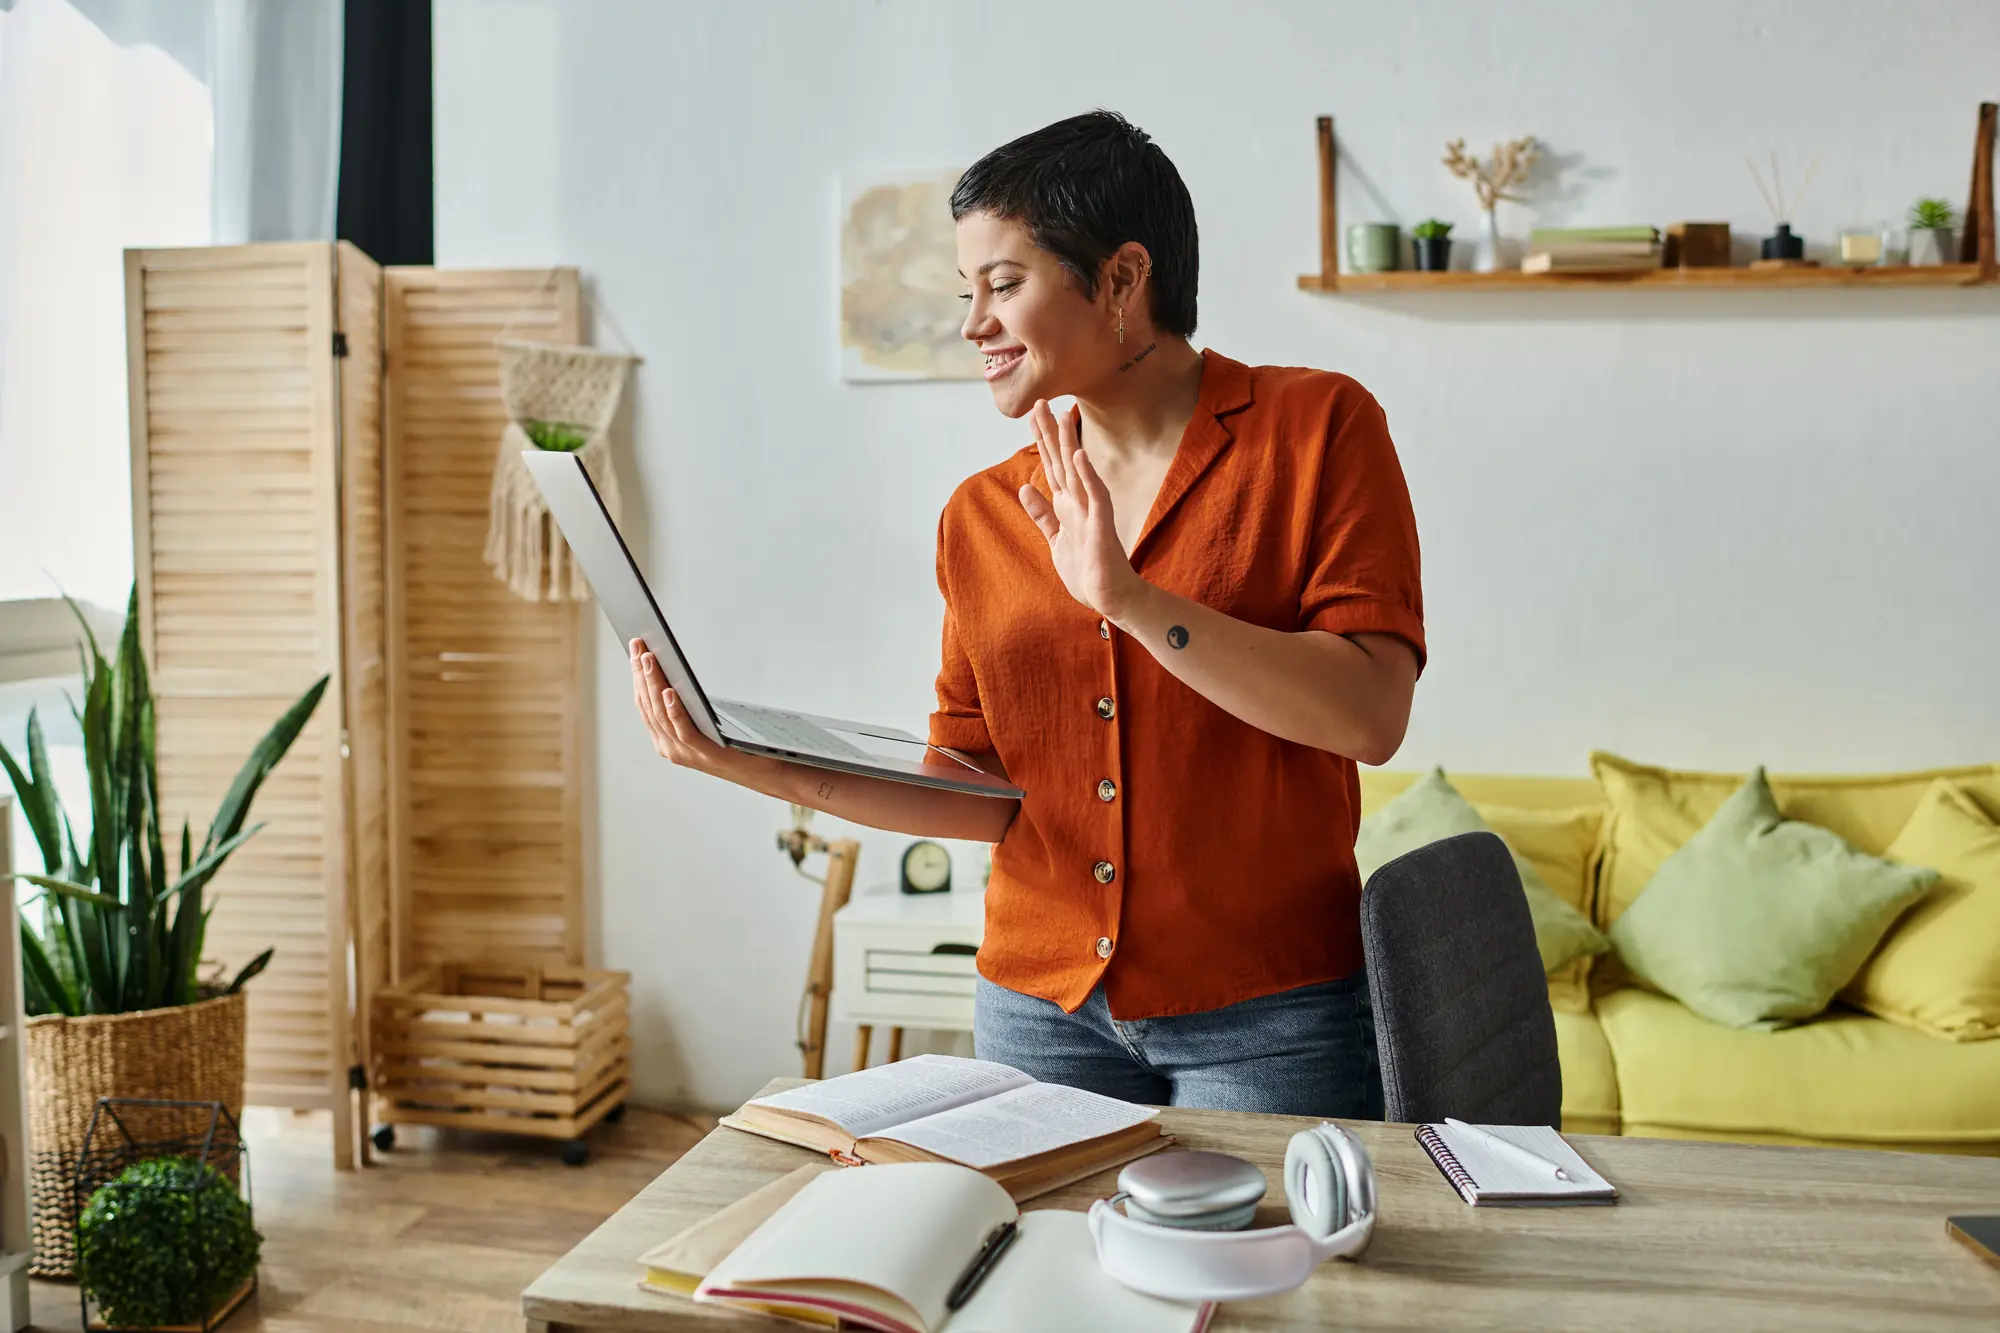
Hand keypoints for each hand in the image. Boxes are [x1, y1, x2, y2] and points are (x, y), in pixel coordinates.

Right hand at [629, 638, 733, 775]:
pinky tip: (670, 691)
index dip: (637, 676)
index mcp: (665, 739)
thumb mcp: (703, 721)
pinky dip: (675, 710)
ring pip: (662, 714)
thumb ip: (687, 704)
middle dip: (641, 674)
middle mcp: (670, 747)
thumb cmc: (733, 742)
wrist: (762, 770)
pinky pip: (683, 730)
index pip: (644, 704)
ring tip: (650, 660)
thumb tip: (674, 668)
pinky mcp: (704, 753)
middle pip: (649, 706)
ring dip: (654, 684)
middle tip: (638, 645)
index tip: (635, 648)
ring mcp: (685, 752)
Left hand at [1018, 400, 1144, 619]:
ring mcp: (1091, 511)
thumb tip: (1024, 488)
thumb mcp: (1056, 540)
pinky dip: (1087, 475)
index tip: (1032, 414)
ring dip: (1069, 444)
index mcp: (1067, 505)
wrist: (1112, 598)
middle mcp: (1079, 502)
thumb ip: (1042, 514)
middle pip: (1061, 461)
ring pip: (1077, 471)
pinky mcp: (1102, 525)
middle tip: (1039, 402)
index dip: (1041, 440)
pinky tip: (1080, 454)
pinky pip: (1095, 495)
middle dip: (1049, 433)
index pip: (1051, 465)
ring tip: (1062, 416)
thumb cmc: (1088, 571)